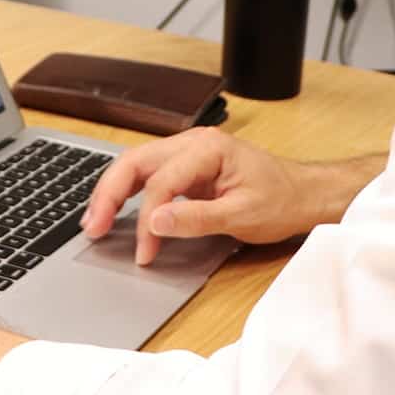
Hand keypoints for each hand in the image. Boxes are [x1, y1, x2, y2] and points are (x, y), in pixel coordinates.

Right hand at [80, 128, 319, 265]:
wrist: (302, 194)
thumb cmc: (280, 200)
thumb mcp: (242, 215)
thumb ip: (196, 218)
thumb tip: (155, 222)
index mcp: (207, 148)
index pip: (161, 182)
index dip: (147, 220)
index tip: (144, 253)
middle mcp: (192, 142)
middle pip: (135, 162)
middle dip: (108, 195)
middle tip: (92, 228)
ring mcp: (187, 151)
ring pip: (136, 165)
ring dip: (112, 192)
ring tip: (93, 221)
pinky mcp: (186, 165)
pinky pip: (148, 173)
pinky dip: (127, 191)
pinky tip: (113, 210)